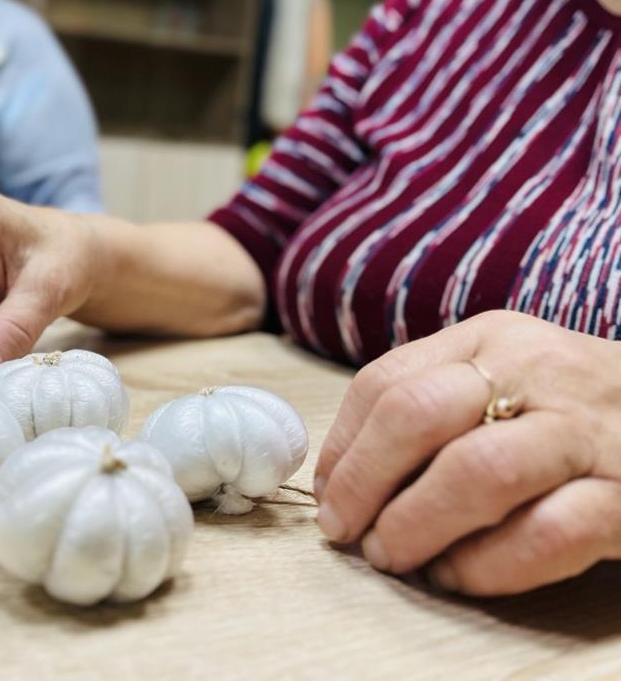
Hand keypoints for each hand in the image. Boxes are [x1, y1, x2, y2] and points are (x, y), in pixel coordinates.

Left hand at [314, 310, 620, 595]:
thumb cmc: (571, 409)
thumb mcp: (504, 378)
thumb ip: (432, 408)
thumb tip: (342, 478)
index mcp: (490, 340)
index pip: (384, 382)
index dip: (341, 448)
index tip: (327, 497)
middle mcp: (536, 371)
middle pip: (416, 416)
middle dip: (363, 483)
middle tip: (345, 532)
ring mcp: (586, 432)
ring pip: (477, 473)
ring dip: (415, 525)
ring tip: (391, 556)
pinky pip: (545, 535)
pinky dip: (485, 564)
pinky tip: (458, 575)